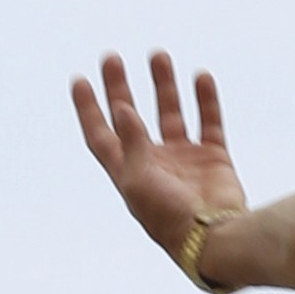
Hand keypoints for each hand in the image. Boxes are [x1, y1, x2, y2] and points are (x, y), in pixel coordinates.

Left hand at [71, 50, 246, 276]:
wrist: (215, 238)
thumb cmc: (169, 216)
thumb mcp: (140, 178)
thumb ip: (130, 140)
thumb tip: (119, 105)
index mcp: (127, 173)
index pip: (100, 135)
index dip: (87, 109)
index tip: (79, 80)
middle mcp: (153, 164)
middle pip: (130, 117)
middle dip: (119, 88)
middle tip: (111, 58)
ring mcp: (184, 160)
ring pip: (170, 114)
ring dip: (163, 86)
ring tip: (157, 55)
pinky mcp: (213, 159)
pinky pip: (208, 122)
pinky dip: (205, 100)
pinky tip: (200, 76)